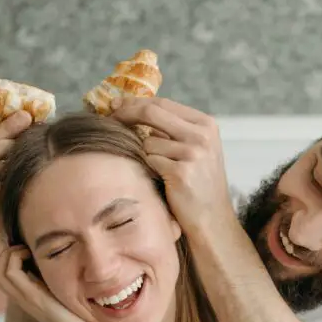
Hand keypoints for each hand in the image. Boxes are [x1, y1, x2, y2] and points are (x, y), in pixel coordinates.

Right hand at [0, 111, 33, 239]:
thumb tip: (30, 123)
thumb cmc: (21, 209)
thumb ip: (12, 157)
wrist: (21, 246)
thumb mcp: (12, 180)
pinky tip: (28, 175)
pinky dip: (10, 178)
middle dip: (8, 134)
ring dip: (11, 154)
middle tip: (30, 125)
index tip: (24, 115)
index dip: (4, 127)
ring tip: (31, 149)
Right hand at [0, 246, 104, 321]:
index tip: (29, 251)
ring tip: (27, 251)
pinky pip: (12, 273)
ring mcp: (26, 298)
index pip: (5, 276)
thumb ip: (60, 286)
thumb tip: (67, 268)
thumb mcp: (66, 298)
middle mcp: (24, 298)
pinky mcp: (33, 296)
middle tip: (25, 249)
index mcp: (30, 298)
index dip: (10, 259)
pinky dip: (16, 258)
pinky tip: (35, 257)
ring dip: (9, 255)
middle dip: (5, 255)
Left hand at [109, 97, 234, 232]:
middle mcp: (202, 135)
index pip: (163, 103)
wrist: (212, 219)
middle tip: (110, 119)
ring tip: (161, 172)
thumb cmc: (198, 184)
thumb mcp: (195, 149)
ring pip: (147, 142)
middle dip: (126, 114)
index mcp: (206, 124)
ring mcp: (193, 153)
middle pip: (151, 113)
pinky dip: (149, 170)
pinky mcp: (181, 173)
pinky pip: (149, 162)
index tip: (115, 104)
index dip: (135, 102)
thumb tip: (134, 110)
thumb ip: (173, 130)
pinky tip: (163, 181)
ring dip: (145, 156)